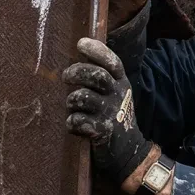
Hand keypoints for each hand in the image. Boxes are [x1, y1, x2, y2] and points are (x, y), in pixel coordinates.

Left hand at [62, 38, 151, 182]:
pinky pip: (79, 121)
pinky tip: (74, 125)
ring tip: (72, 105)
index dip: (97, 51)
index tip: (81, 44)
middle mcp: (118, 95)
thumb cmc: (115, 116)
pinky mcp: (103, 131)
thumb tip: (79, 52)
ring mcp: (111, 113)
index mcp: (121, 83)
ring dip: (72, 100)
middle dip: (77, 72)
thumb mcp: (115, 93)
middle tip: (66, 76)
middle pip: (97, 76)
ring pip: (83, 97)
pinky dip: (72, 122)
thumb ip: (101, 76)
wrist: (128, 150)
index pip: (112, 62)